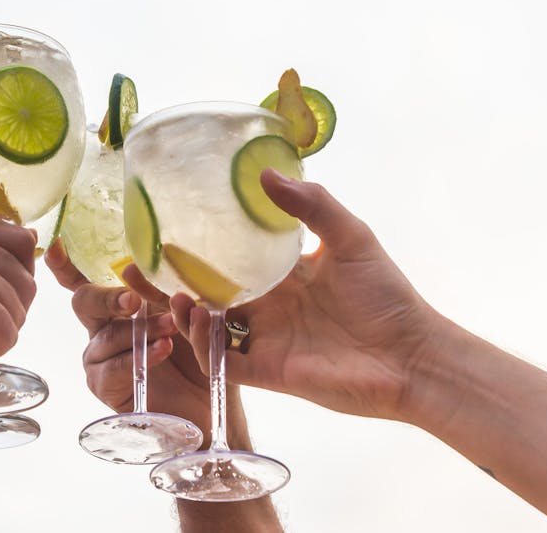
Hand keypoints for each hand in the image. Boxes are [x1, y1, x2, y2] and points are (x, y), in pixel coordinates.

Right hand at [45, 243, 246, 445]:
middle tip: (134, 300)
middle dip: (108, 297)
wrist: (209, 407)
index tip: (57, 246)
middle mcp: (102, 328)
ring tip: (173, 328)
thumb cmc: (197, 357)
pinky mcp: (105, 386)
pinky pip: (115, 367)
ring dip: (142, 329)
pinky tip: (162, 349)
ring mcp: (100, 358)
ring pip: (107, 336)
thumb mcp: (189, 318)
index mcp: (118, 306)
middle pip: (85, 301)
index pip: (86, 281)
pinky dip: (140, 357)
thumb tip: (153, 263)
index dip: (66, 265)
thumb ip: (171, 295)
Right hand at [171, 169, 442, 420]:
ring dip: (181, 313)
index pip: (229, 259)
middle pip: (206, 294)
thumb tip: (265, 176)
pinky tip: (192, 320)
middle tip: (135, 266)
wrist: (412, 356)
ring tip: (164, 293)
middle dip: (169, 283)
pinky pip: (222, 360)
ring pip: (206, 328)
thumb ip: (311, 205)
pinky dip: (203, 344)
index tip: (164, 231)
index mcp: (281, 275)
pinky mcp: (266, 371)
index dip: (196, 249)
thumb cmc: (387, 296)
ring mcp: (263, 340)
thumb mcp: (352, 237)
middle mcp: (266, 307)